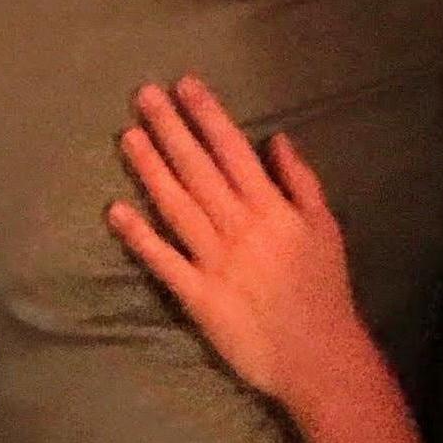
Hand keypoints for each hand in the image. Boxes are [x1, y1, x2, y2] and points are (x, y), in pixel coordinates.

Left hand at [107, 77, 368, 408]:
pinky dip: (140, 236)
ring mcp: (214, 260)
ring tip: (128, 136)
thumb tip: (276, 138)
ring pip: (176, 205)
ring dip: (150, 169)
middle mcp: (239, 226)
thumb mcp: (325, 227)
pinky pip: (164, 260)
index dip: (207, 116)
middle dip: (170, 129)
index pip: (232, 151)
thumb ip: (300, 181)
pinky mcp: (197, 295)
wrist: (320, 356)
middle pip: (197, 169)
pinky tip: (117, 210)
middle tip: (144, 95)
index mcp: (271, 208)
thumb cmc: (324, 290)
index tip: (185, 85)